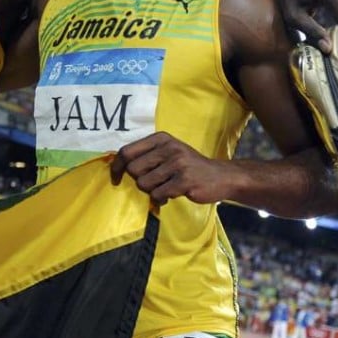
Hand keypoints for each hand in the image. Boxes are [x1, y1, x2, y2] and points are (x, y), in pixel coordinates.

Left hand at [110, 132, 229, 205]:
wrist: (222, 176)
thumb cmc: (188, 166)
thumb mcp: (168, 152)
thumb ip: (145, 156)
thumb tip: (116, 165)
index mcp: (160, 139)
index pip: (126, 152)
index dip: (116, 167)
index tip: (115, 179)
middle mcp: (168, 148)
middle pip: (133, 170)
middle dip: (139, 181)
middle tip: (154, 183)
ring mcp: (177, 163)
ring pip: (143, 184)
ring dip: (151, 191)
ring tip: (165, 188)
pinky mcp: (184, 180)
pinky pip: (157, 194)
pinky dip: (161, 198)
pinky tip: (172, 194)